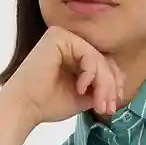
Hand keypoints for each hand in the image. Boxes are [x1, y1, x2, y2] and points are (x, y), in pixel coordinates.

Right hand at [0, 26, 125, 126]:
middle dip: (110, 87)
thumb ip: (100, 87)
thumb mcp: (83, 96)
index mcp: (72, 54)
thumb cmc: (48, 104)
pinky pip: (88, 54)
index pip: (103, 64)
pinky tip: (81, 88)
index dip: (113, 84)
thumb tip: (121, 84)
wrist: (25, 107)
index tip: (114, 105)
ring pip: (98, 58)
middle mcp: (68, 42)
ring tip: (98, 103)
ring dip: (103, 84)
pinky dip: (90, 73)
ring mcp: (63, 37)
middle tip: (109, 108)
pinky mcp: (59, 36)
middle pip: (103, 60)